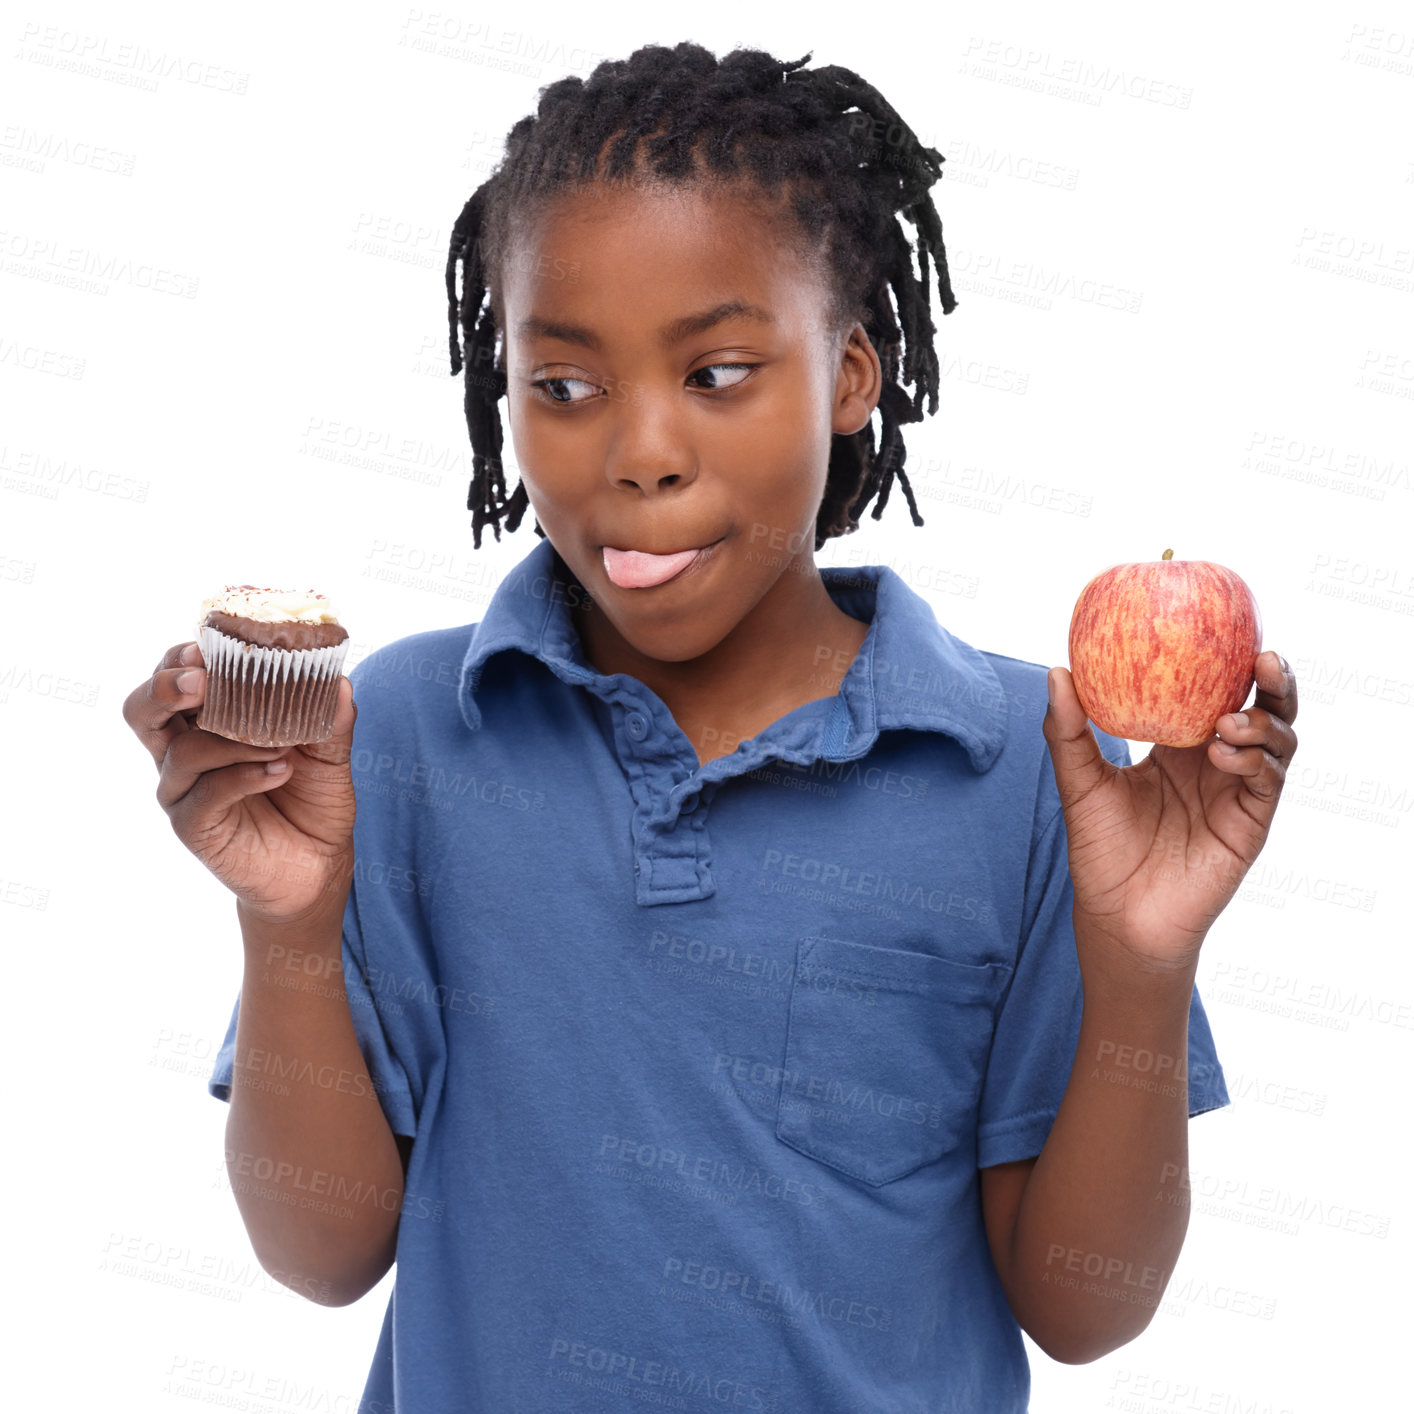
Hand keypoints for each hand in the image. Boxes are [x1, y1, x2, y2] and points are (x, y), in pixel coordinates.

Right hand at [123, 640, 357, 920]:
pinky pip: (205, 793)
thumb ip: (331, 718)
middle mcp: (183, 751)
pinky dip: (243, 775)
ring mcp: (184, 790)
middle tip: (202, 680)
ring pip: (182, 750)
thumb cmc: (312, 798)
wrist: (318, 864)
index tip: (207, 644)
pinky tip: (279, 771)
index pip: (176, 676)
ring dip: (232, 738)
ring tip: (281, 743)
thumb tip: (338, 681)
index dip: (184, 657)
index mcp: (205, 721)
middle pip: (143, 709)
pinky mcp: (193, 826)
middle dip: (166, 686)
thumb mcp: (330, 753)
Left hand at [1041, 651, 1297, 969]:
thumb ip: (1069, 730)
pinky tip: (1222, 753)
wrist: (1116, 915)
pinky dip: (1254, 761)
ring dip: (1261, 723)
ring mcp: (1238, 791)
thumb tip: (1057, 671)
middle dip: (1273, 680)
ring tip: (1227, 723)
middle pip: (1262, 707)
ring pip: (1276, 741)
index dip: (1230, 658)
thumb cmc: (1099, 848)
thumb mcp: (1079, 781)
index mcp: (1179, 743)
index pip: (1217, 689)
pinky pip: (1267, 781)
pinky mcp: (1250, 823)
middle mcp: (1216, 761)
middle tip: (1262, 657)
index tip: (1226, 626)